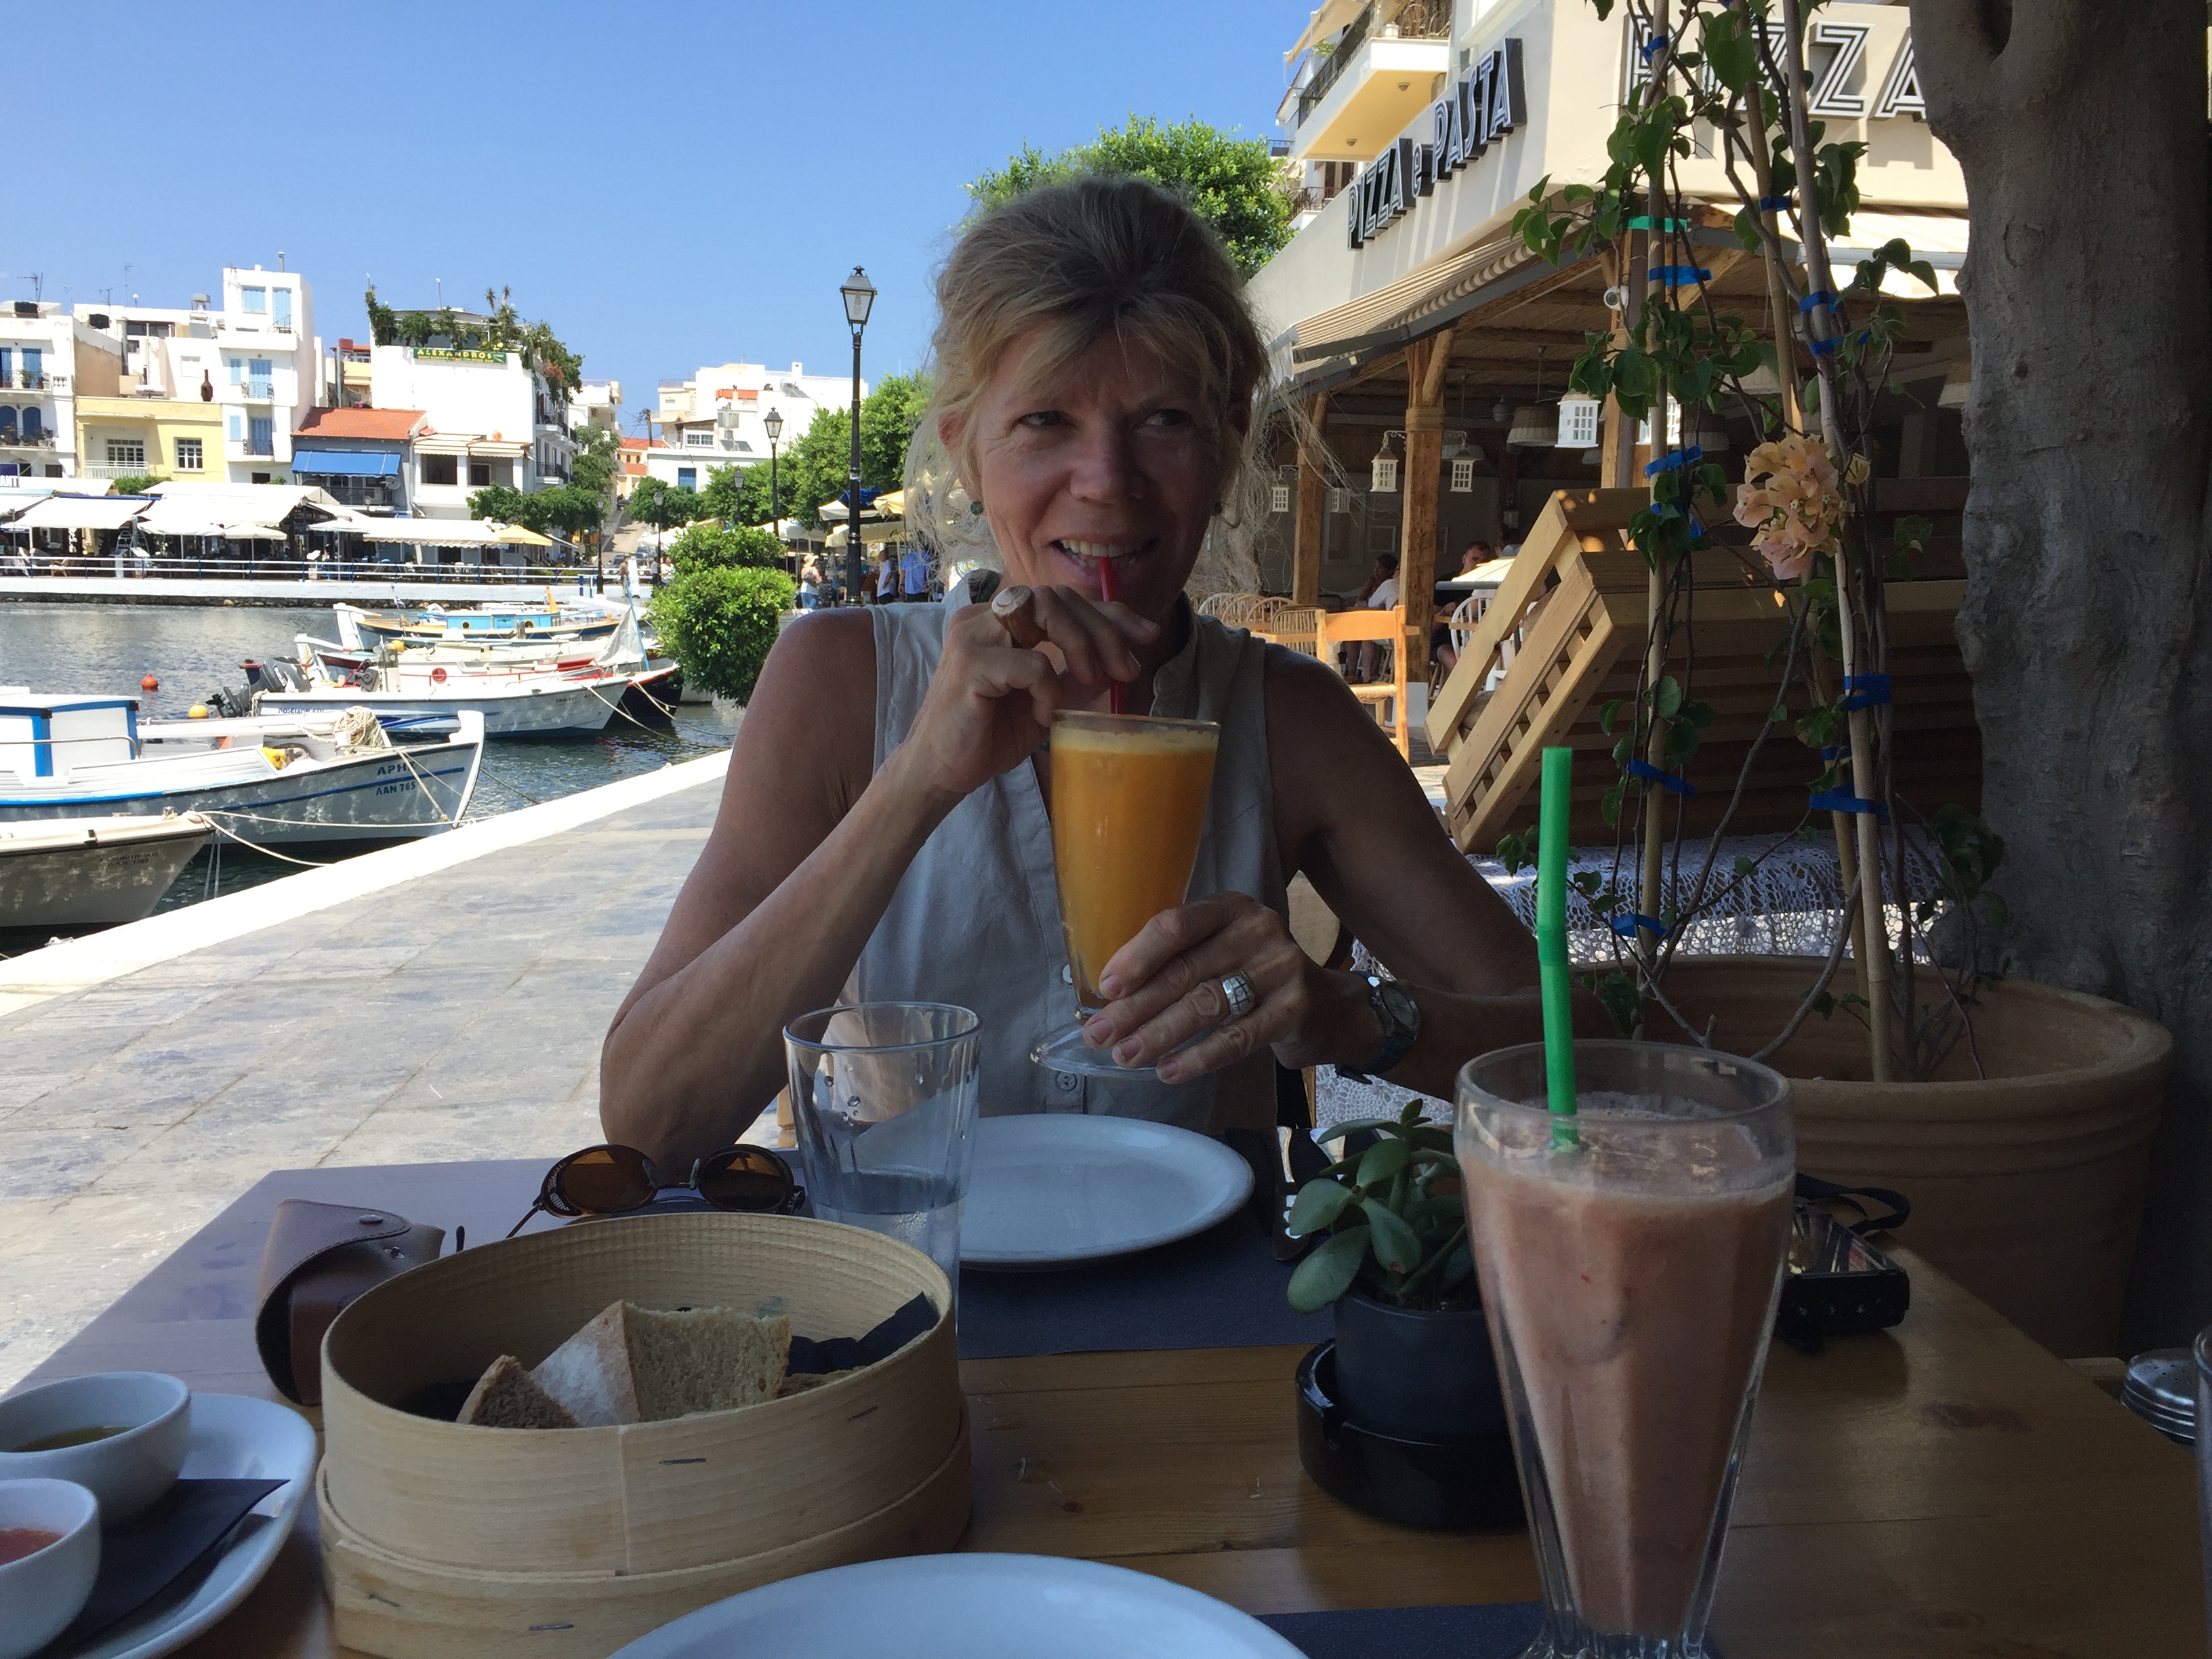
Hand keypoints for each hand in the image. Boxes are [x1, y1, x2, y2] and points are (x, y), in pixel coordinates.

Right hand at [896, 589, 1157, 802]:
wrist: (941, 771)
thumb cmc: (989, 734)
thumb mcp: (1047, 700)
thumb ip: (1078, 676)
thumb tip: (1122, 661)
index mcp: (998, 619)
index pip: (1061, 598)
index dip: (1109, 612)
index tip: (1146, 635)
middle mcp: (982, 616)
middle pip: (1057, 597)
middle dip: (1103, 630)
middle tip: (1125, 669)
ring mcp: (972, 635)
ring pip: (1045, 613)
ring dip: (1082, 647)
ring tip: (1090, 683)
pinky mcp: (969, 664)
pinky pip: (1031, 663)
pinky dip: (1049, 689)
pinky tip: (1044, 715)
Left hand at [1080, 893, 1374, 1083]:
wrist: (1330, 1007)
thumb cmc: (1257, 978)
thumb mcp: (1223, 952)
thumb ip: (1180, 961)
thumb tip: (1112, 997)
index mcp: (1231, 909)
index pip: (1176, 925)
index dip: (1138, 956)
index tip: (1106, 987)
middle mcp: (1258, 929)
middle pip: (1185, 970)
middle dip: (1136, 1006)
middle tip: (1100, 1035)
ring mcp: (1280, 968)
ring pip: (1206, 1004)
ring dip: (1159, 1034)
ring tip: (1125, 1057)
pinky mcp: (1294, 1010)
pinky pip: (1237, 1038)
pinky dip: (1199, 1057)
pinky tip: (1169, 1071)